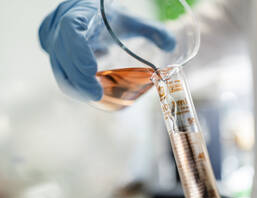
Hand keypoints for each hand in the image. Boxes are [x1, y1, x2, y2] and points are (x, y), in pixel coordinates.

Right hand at [39, 0, 174, 100]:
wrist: (89, 12)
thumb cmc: (110, 17)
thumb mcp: (130, 21)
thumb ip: (152, 30)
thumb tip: (171, 45)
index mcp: (81, 13)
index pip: (72, 30)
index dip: (79, 51)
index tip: (93, 70)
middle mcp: (61, 24)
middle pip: (62, 54)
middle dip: (79, 78)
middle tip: (97, 94)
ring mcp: (53, 37)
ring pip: (58, 66)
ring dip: (75, 83)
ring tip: (94, 91)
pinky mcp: (51, 49)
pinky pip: (58, 70)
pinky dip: (72, 81)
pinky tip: (87, 82)